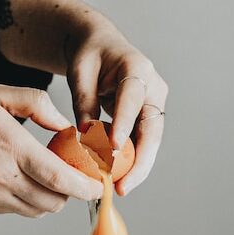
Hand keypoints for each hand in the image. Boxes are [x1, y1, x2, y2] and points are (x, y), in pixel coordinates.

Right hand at [0, 85, 102, 216]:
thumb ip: (38, 106)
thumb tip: (66, 127)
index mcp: (12, 148)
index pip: (62, 179)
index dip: (87, 188)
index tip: (99, 185)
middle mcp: (3, 178)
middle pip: (55, 202)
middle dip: (72, 193)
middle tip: (75, 176)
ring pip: (38, 211)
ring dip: (52, 199)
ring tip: (50, 177)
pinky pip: (18, 211)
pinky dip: (30, 201)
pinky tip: (25, 180)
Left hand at [65, 30, 168, 195]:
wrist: (101, 46)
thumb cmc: (89, 55)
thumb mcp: (79, 72)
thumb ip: (84, 102)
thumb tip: (87, 138)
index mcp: (137, 68)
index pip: (132, 99)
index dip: (124, 124)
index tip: (113, 149)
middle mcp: (153, 88)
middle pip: (152, 130)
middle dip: (139, 161)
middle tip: (123, 185)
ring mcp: (154, 105)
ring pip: (151, 142)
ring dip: (138, 168)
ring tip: (120, 188)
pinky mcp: (148, 118)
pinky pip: (143, 143)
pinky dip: (132, 161)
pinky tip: (120, 179)